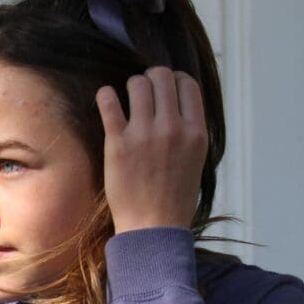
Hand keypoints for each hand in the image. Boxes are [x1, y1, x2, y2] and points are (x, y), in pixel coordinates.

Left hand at [96, 66, 207, 234]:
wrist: (153, 226)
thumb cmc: (175, 197)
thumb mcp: (197, 160)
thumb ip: (190, 131)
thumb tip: (180, 106)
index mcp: (196, 132)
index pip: (188, 84)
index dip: (175, 79)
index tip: (166, 87)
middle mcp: (172, 128)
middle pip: (162, 77)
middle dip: (151, 78)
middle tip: (143, 90)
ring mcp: (144, 135)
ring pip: (137, 84)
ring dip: (131, 86)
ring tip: (126, 98)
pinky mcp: (118, 144)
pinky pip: (110, 103)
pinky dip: (106, 95)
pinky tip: (106, 98)